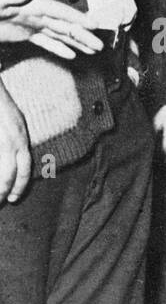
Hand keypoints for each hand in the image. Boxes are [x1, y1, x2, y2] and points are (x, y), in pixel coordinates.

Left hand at [0, 0, 102, 59]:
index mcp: (29, 3)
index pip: (58, 11)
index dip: (77, 17)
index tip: (93, 24)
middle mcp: (33, 13)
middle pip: (63, 24)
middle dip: (83, 34)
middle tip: (100, 45)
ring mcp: (29, 24)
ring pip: (58, 34)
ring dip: (76, 42)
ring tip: (93, 51)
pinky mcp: (22, 34)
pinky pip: (45, 42)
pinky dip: (58, 48)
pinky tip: (71, 55)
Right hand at [0, 80, 31, 202]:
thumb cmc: (1, 105)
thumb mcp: (16, 123)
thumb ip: (17, 143)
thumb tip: (18, 161)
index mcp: (20, 138)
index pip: (25, 169)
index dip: (19, 186)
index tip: (13, 198)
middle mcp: (10, 142)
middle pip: (7, 175)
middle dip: (2, 192)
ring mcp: (1, 142)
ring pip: (1, 172)